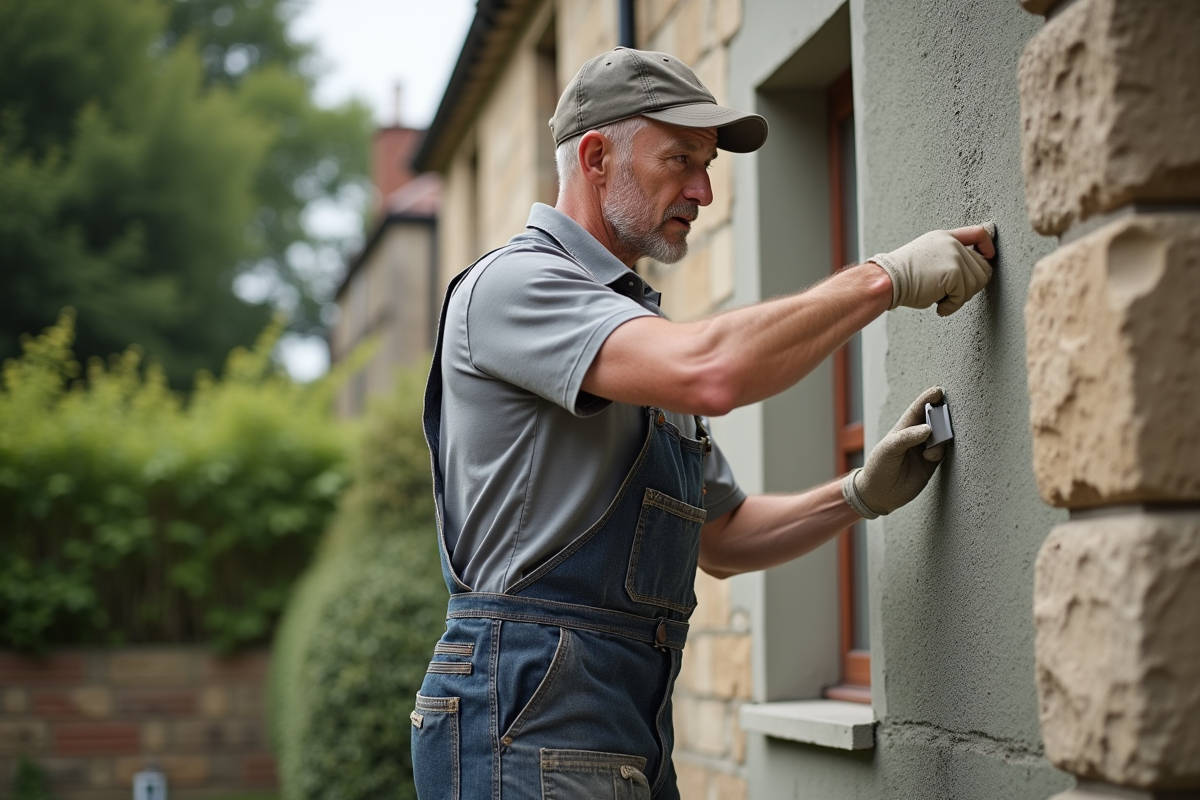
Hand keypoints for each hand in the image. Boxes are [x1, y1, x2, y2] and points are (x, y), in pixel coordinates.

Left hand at [842, 386, 945, 518]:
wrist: (879, 495)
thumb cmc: (878, 467)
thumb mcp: (888, 449)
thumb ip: (907, 437)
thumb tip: (929, 428)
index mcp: (903, 428)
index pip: (918, 409)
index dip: (928, 399)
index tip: (939, 391)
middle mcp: (916, 437)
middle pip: (934, 421)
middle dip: (940, 416)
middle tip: (943, 417)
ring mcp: (925, 450)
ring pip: (941, 437)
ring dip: (941, 437)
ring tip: (929, 447)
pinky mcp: (931, 464)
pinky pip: (943, 452)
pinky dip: (940, 451)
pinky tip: (930, 457)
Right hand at [869, 223, 995, 315]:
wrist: (888, 280)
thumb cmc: (901, 277)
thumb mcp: (927, 258)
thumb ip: (949, 258)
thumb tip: (972, 276)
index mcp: (945, 237)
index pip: (979, 233)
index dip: (988, 247)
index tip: (987, 259)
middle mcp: (952, 244)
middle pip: (983, 267)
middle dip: (969, 286)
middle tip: (951, 293)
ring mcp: (954, 256)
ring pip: (977, 284)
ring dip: (960, 297)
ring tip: (940, 298)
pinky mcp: (954, 272)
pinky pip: (964, 296)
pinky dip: (951, 306)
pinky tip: (938, 305)